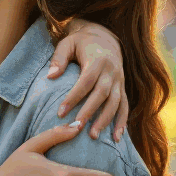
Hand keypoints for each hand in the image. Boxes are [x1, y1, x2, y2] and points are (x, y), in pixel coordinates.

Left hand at [49, 19, 127, 140]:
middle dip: (89, 112)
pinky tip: (117, 138)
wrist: (105, 37)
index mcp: (98, 59)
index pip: (85, 81)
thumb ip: (59, 58)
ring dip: (105, 121)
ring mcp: (120, 80)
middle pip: (101, 94)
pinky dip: (122, 122)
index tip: (60, 112)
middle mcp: (112, 71)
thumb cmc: (81, 42)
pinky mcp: (123, 88)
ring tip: (93, 136)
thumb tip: (50, 76)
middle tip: (76, 128)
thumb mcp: (67, 43)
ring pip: (115, 103)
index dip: (74, 97)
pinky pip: (125, 106)